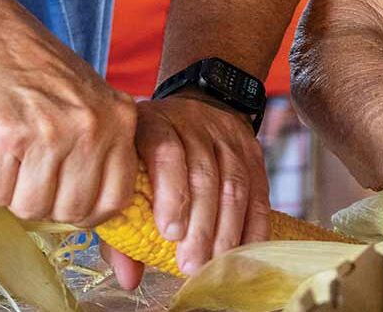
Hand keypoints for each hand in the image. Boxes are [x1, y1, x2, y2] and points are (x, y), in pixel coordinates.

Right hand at [0, 22, 136, 228]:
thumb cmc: (36, 72)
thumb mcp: (90, 101)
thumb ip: (103, 146)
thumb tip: (98, 210)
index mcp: (119, 120)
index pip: (116, 198)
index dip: (87, 210)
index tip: (66, 200)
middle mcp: (91, 127)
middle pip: (71, 209)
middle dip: (46, 203)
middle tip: (29, 174)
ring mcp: (50, 132)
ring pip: (32, 206)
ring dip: (14, 194)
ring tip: (10, 158)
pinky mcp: (6, 136)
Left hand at [103, 93, 269, 286]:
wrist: (197, 105)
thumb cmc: (150, 150)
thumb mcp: (129, 172)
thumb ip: (123, 226)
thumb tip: (129, 277)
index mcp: (154, 123)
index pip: (166, 151)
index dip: (170, 192)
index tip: (169, 233)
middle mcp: (193, 123)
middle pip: (203, 173)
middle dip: (200, 224)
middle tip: (192, 263)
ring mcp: (226, 136)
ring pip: (233, 182)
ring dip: (226, 229)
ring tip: (215, 262)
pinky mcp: (252, 151)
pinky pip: (258, 190)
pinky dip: (254, 224)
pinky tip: (244, 250)